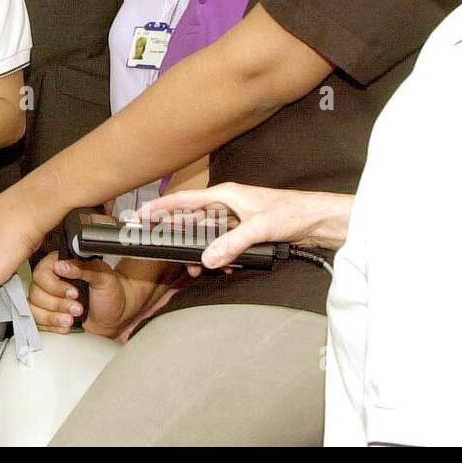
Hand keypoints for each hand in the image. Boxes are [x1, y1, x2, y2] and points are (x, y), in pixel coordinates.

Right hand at [28, 251, 125, 336]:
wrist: (118, 315)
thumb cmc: (112, 292)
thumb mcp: (102, 276)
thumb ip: (82, 268)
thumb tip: (62, 265)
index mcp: (63, 265)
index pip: (42, 272)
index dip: (55, 286)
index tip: (74, 293)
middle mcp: (52, 281)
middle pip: (36, 292)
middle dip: (58, 304)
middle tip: (77, 308)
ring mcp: (49, 298)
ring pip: (34, 308)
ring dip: (53, 316)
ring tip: (72, 319)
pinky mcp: (49, 315)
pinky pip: (38, 321)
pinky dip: (52, 326)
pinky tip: (66, 325)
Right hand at [137, 182, 352, 269]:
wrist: (320, 220)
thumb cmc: (294, 212)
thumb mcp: (260, 227)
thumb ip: (231, 243)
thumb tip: (207, 259)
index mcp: (226, 195)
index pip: (184, 200)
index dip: (160, 207)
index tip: (141, 215)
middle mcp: (227, 205)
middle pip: (190, 219)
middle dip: (176, 235)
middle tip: (160, 248)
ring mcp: (235, 219)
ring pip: (205, 234)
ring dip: (199, 250)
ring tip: (193, 267)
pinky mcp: (245, 231)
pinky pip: (222, 244)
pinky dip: (217, 255)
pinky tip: (220, 266)